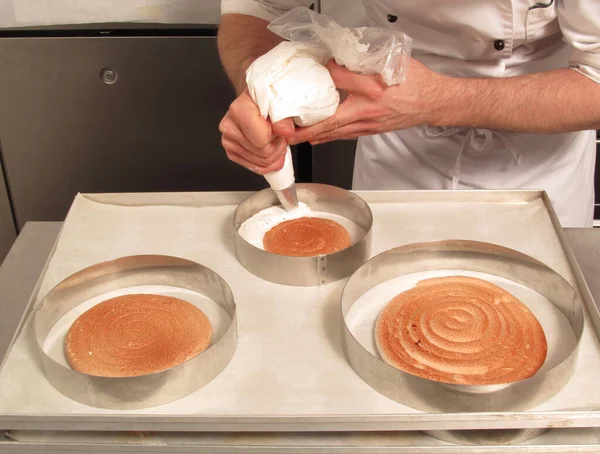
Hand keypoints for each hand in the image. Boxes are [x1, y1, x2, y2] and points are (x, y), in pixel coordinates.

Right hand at [219, 89, 294, 173]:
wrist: (258, 100)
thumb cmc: (269, 100)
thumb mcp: (281, 102)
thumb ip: (285, 117)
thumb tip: (287, 131)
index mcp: (239, 110)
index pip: (262, 139)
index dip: (278, 136)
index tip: (282, 126)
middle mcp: (228, 126)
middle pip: (263, 153)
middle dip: (278, 146)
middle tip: (280, 134)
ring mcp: (228, 141)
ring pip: (261, 163)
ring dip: (274, 154)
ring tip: (275, 139)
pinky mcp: (231, 152)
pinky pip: (256, 168)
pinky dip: (269, 163)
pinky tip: (271, 149)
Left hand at [288, 58, 439, 144]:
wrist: (432, 102)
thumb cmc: (415, 81)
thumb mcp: (393, 62)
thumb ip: (365, 60)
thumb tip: (339, 59)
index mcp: (374, 87)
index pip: (340, 79)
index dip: (326, 72)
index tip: (318, 68)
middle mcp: (369, 109)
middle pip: (331, 120)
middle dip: (307, 128)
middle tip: (287, 131)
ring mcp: (369, 123)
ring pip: (336, 132)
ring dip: (314, 136)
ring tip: (295, 138)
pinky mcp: (371, 130)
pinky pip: (345, 136)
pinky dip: (329, 137)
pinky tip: (317, 139)